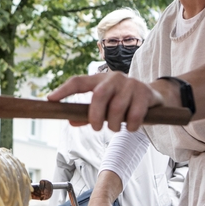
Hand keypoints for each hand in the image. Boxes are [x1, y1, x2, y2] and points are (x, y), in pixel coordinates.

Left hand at [47, 72, 163, 131]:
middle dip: (95, 116)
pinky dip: (130, 126)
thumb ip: (87, 114)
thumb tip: (71, 121)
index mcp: (99, 79)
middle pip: (99, 96)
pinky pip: (134, 115)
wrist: (154, 96)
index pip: (78, 82)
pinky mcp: (145, 93)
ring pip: (117, 108)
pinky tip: (131, 126)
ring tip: (116, 128)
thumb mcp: (105, 107)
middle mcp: (114, 78)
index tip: (50, 100)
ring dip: (114, 125)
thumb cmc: (123, 102)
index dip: (63, 90)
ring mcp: (130, 84)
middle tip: (96, 128)